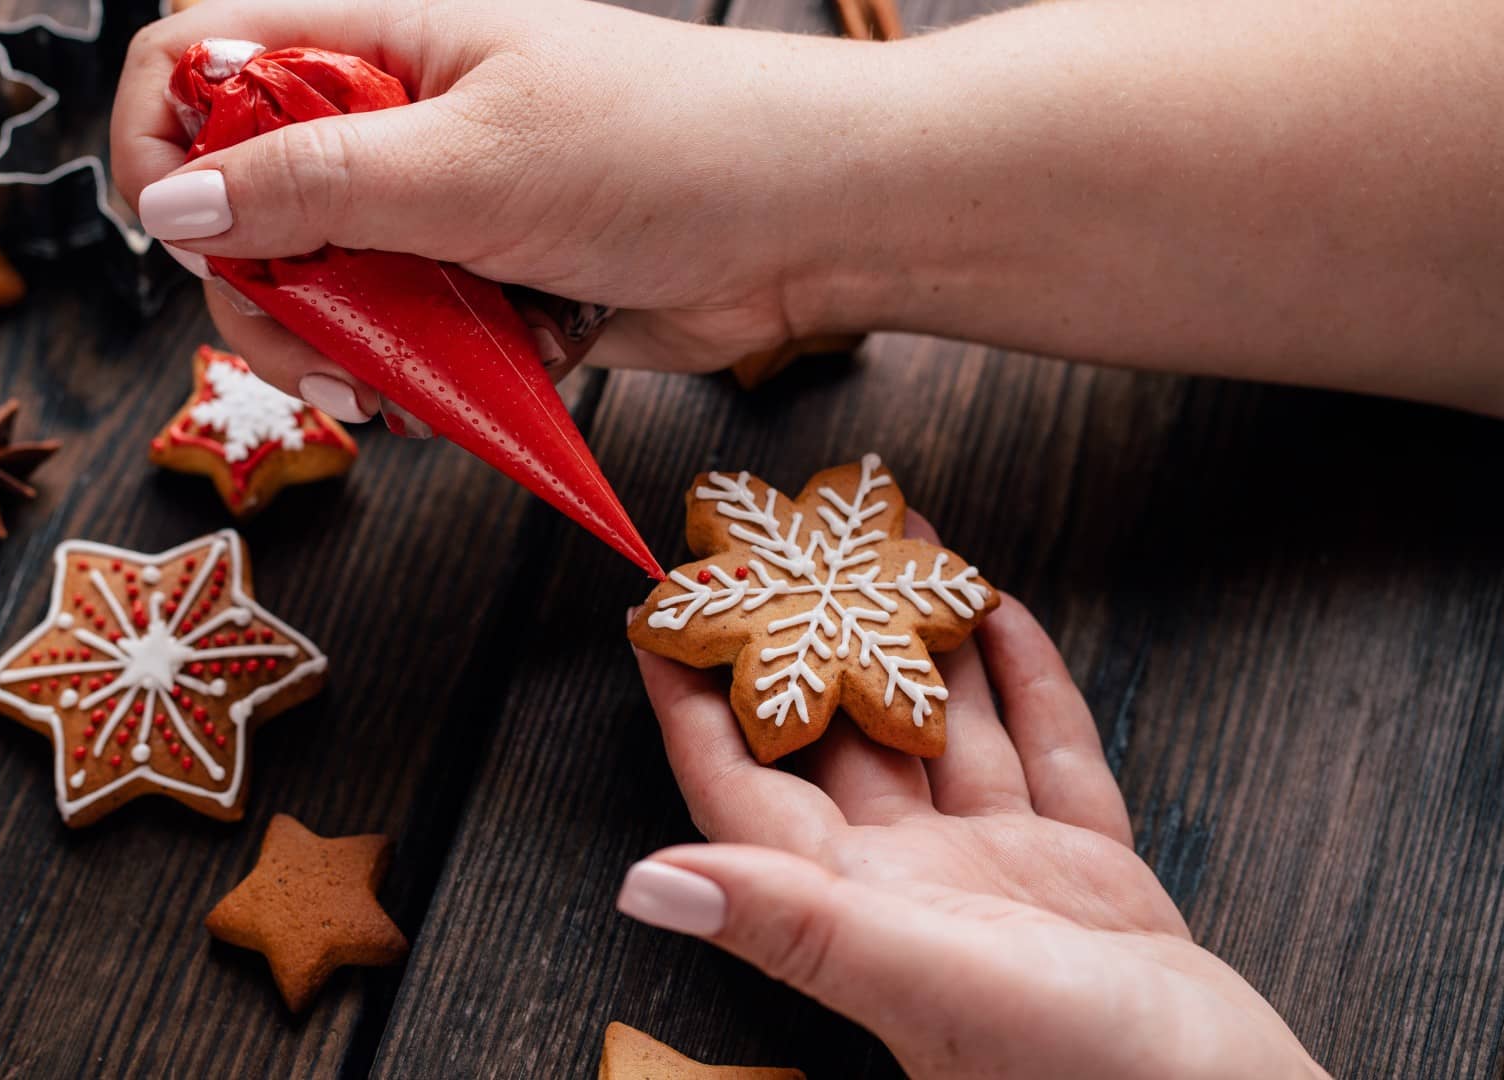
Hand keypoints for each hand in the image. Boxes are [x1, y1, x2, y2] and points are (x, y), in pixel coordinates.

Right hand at [112, 0, 877, 414]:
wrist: (806, 224)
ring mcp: (433, 205)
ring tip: (383, 389)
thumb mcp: (472, 160)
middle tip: (308, 348)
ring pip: (315, 284)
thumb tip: (175, 205)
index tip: (188, 233)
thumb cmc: (668, 148)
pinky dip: (404, 375)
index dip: (166, 139)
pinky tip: (435, 396)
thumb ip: (316, 184)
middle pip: (243, 200)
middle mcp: (392, 119)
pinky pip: (394, 334)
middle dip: (259, 288)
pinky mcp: (474, 282)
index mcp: (379, 40)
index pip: (203, 57)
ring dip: (330, 348)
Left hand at [618, 517, 1327, 1078]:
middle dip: (820, 635)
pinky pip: (1048, 758)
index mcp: (855, 904)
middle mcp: (912, 884)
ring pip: (947, 730)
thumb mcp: (922, 982)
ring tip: (904, 543)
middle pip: (843, 734)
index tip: (663, 609)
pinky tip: (1006, 617)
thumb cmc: (1082, 1079)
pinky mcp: (1087, 876)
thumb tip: (643, 883)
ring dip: (923, 638)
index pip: (743, 784)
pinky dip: (1027, 687)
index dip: (695, 703)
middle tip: (802, 534)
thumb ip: (792, 922)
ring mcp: (1001, 877)